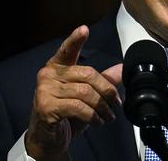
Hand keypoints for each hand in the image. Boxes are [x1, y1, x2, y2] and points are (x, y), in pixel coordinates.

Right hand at [25, 25, 122, 159]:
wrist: (47, 139)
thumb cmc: (65, 114)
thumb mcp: (87, 95)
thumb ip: (103, 79)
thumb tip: (122, 67)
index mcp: (58, 67)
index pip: (68, 50)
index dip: (76, 39)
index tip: (84, 29)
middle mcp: (48, 75)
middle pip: (88, 74)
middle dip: (107, 90)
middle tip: (116, 103)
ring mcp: (44, 90)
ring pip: (85, 92)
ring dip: (102, 107)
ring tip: (108, 116)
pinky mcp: (46, 107)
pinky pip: (78, 107)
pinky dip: (93, 116)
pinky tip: (97, 121)